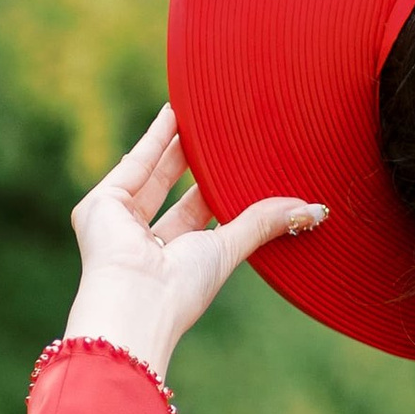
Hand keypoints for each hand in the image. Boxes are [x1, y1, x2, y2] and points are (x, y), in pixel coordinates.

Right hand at [64, 106, 322, 377]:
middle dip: (194, 158)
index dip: (214, 187)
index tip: (235, 162)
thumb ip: (262, 223)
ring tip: (201, 111)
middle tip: (220, 130)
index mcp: (170, 258)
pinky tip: (175, 111)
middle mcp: (140, 240)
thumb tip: (314, 210)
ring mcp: (117, 221)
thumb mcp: (227, 248)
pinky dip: (155, 137)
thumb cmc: (181, 289)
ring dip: (175, 141)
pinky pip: (134, 163)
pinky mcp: (99, 204)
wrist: (137, 302)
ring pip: (152, 172)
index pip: (195, 213)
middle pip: (172, 188)